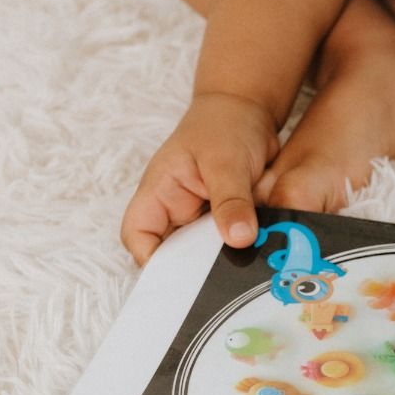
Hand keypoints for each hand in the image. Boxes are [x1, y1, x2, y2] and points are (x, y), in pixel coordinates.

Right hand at [120, 92, 280, 264]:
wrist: (249, 110)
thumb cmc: (225, 125)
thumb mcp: (226, 162)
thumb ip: (231, 201)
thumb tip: (239, 239)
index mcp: (159, 193)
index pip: (137, 236)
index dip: (151, 261)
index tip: (180, 278)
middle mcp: (175, 209)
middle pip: (171, 252)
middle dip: (192, 271)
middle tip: (220, 284)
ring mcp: (200, 216)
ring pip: (202, 252)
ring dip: (220, 261)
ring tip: (241, 275)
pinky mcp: (225, 220)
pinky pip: (227, 244)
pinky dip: (239, 251)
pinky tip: (257, 259)